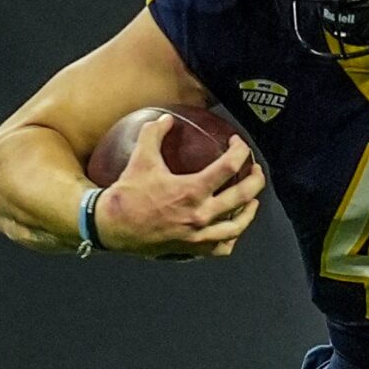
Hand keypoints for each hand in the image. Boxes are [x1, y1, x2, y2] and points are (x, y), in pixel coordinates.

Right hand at [95, 117, 262, 259]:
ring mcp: (199, 235)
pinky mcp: (194, 249)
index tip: (239, 144)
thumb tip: (166, 118)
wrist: (113, 226)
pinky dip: (231, 237)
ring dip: (250, 211)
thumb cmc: (127, 194)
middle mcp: (201, 215)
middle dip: (255, 180)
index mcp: (191, 191)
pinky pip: (222, 247)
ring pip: (238, 225)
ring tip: (253, 200)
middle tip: (255, 170)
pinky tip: (233, 228)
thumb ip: (154, 134)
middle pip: (243, 196)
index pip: (229, 166)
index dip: (240, 151)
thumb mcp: (140, 159)